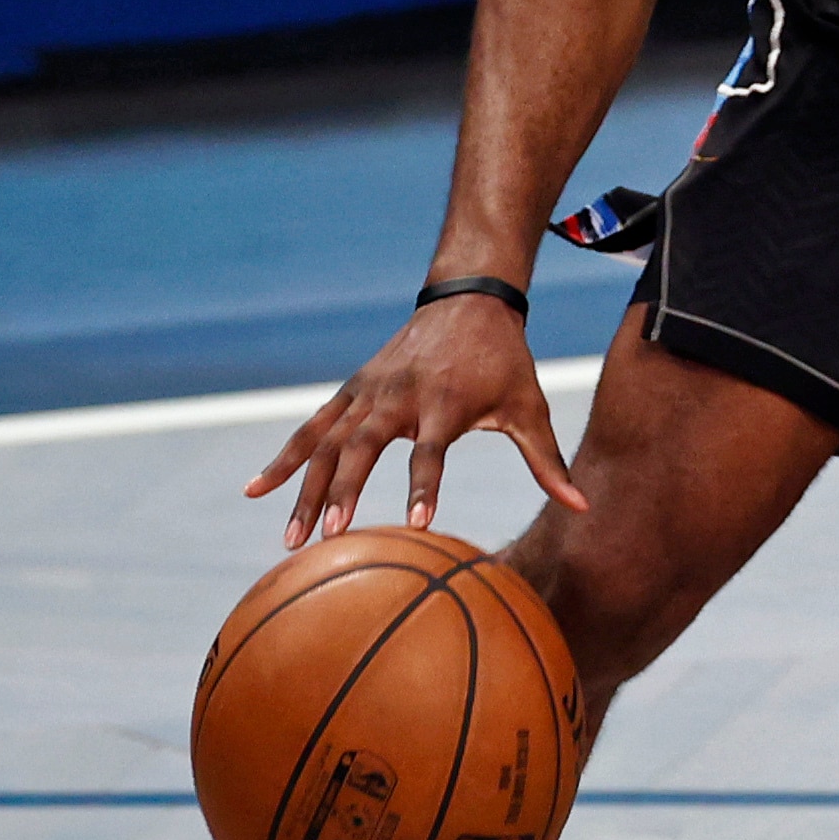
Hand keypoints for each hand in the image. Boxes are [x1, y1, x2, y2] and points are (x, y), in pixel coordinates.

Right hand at [244, 293, 589, 547]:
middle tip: (329, 538)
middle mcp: (399, 395)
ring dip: (305, 489)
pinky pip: (310, 428)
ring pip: (326, 443)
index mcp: (445, 402)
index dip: (425, 485)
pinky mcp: (352, 390)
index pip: (431, 450)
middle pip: (362, 448)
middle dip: (343, 492)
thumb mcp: (531, 407)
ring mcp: (369, 391)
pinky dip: (284, 458)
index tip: (419, 523)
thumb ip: (549, 462)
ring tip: (290, 539)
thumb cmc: (506, 362)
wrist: (468, 300)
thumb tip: (582, 507)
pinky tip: (256, 490)